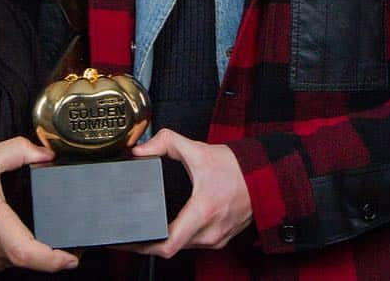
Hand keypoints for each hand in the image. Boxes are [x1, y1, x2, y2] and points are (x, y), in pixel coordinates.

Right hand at [0, 137, 78, 273]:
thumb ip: (19, 150)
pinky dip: (18, 249)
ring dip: (35, 249)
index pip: (28, 253)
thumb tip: (46, 154)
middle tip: (75, 237)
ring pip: (17, 260)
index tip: (73, 256)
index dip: (53, 260)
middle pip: (30, 259)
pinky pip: (5, 259)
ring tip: (54, 232)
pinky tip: (26, 233)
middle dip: (54, 251)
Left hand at [130, 128, 251, 257]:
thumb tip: (140, 150)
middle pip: (170, 247)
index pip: (168, 245)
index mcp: (202, 212)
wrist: (263, 175)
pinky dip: (180, 238)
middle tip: (128, 232)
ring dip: (165, 240)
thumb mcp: (196, 149)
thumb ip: (164, 143)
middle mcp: (210, 232)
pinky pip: (194, 244)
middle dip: (148, 241)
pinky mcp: (220, 239)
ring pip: (182, 247)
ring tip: (145, 229)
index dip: (142, 246)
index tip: (127, 241)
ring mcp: (217, 239)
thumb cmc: (234, 167)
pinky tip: (169, 227)